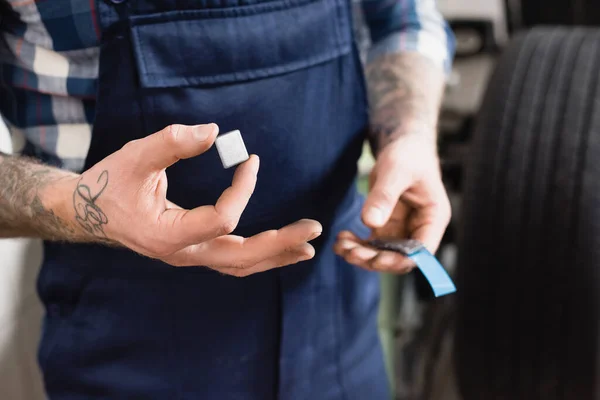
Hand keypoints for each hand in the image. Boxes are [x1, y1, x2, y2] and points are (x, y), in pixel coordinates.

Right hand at [56, 123, 321, 275]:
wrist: (90, 212)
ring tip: (309, 247)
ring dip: (276, 256)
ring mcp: (189, 257)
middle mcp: (182, 254)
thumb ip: (171, 142)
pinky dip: (261, 256)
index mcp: (167, 235)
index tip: (250, 161)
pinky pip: (233, 261)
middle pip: (241, 257)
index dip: (243, 190)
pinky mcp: (194, 252)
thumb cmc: (111, 183)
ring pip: (240, 265)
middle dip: (280, 243)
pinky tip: (282, 248)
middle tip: (315, 229)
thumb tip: (213, 131)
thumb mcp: (135, 156)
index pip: (222, 220)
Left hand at [334, 134, 450, 272]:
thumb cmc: (408, 154)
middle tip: (349, 252)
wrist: (402, 146)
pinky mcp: (387, 226)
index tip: (375, 259)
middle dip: (375, 259)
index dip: (400, 260)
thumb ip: (384, 196)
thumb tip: (369, 222)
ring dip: (362, 254)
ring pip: (383, 254)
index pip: (421, 251)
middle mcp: (420, 228)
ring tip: (340, 246)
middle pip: (400, 257)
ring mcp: (403, 229)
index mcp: (433, 217)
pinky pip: (372, 244)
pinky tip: (341, 239)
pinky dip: (356, 245)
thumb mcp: (396, 171)